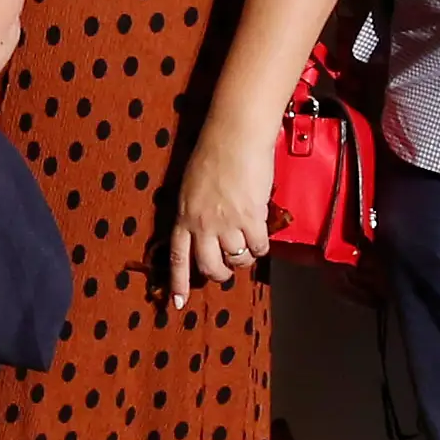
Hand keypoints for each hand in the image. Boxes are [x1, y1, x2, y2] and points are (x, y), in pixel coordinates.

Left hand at [168, 124, 273, 310]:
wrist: (235, 135)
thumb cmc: (214, 152)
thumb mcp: (192, 185)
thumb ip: (196, 210)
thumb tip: (205, 231)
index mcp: (183, 215)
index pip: (177, 257)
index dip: (178, 282)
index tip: (178, 304)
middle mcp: (201, 224)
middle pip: (209, 267)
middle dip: (221, 274)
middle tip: (229, 269)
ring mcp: (226, 223)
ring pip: (237, 260)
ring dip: (245, 257)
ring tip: (248, 244)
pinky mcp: (250, 218)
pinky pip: (258, 247)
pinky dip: (261, 246)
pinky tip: (261, 234)